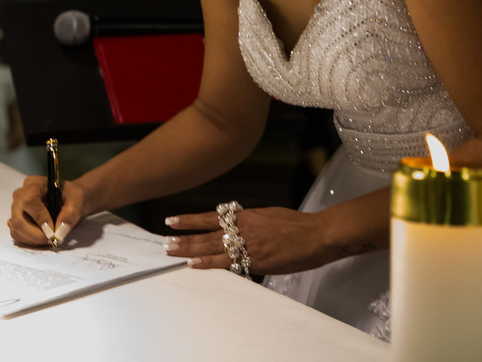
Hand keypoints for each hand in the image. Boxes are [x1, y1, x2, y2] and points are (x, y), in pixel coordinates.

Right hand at [8, 175, 86, 247]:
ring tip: (50, 238)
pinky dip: (30, 241)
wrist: (70, 199)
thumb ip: (70, 215)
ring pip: (16, 229)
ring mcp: (16, 208)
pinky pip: (18, 235)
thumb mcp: (78, 200)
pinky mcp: (17, 220)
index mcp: (34, 184)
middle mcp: (21, 195)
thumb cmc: (73, 196)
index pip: (29, 201)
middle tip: (51, 239)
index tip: (52, 231)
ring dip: (33, 240)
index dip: (40, 218)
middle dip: (35, 235)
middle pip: (18, 219)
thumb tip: (60, 232)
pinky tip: (43, 237)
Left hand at [163, 206, 333, 275]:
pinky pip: (228, 263)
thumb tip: (236, 225)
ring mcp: (248, 244)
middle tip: (164, 241)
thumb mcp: (268, 216)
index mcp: (246, 216)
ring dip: (190, 251)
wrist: (317, 234)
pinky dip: (211, 264)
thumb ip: (249, 221)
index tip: (172, 221)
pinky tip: (196, 266)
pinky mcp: (256, 260)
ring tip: (172, 252)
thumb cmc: (296, 225)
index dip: (190, 220)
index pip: (210, 217)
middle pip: (206, 233)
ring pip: (212, 247)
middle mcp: (243, 228)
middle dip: (184, 238)